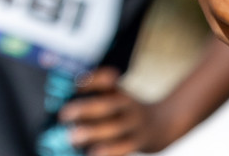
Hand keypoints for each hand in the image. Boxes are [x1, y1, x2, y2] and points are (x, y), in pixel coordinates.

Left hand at [58, 68, 173, 155]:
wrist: (165, 124)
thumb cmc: (127, 110)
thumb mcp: (117, 95)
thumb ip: (96, 93)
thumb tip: (66, 90)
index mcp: (119, 91)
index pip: (106, 80)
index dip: (90, 80)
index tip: (72, 83)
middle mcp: (127, 106)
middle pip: (107, 105)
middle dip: (85, 109)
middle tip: (64, 114)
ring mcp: (134, 125)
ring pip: (114, 129)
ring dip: (93, 133)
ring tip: (73, 137)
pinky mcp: (138, 142)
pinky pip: (122, 148)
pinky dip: (108, 152)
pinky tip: (92, 154)